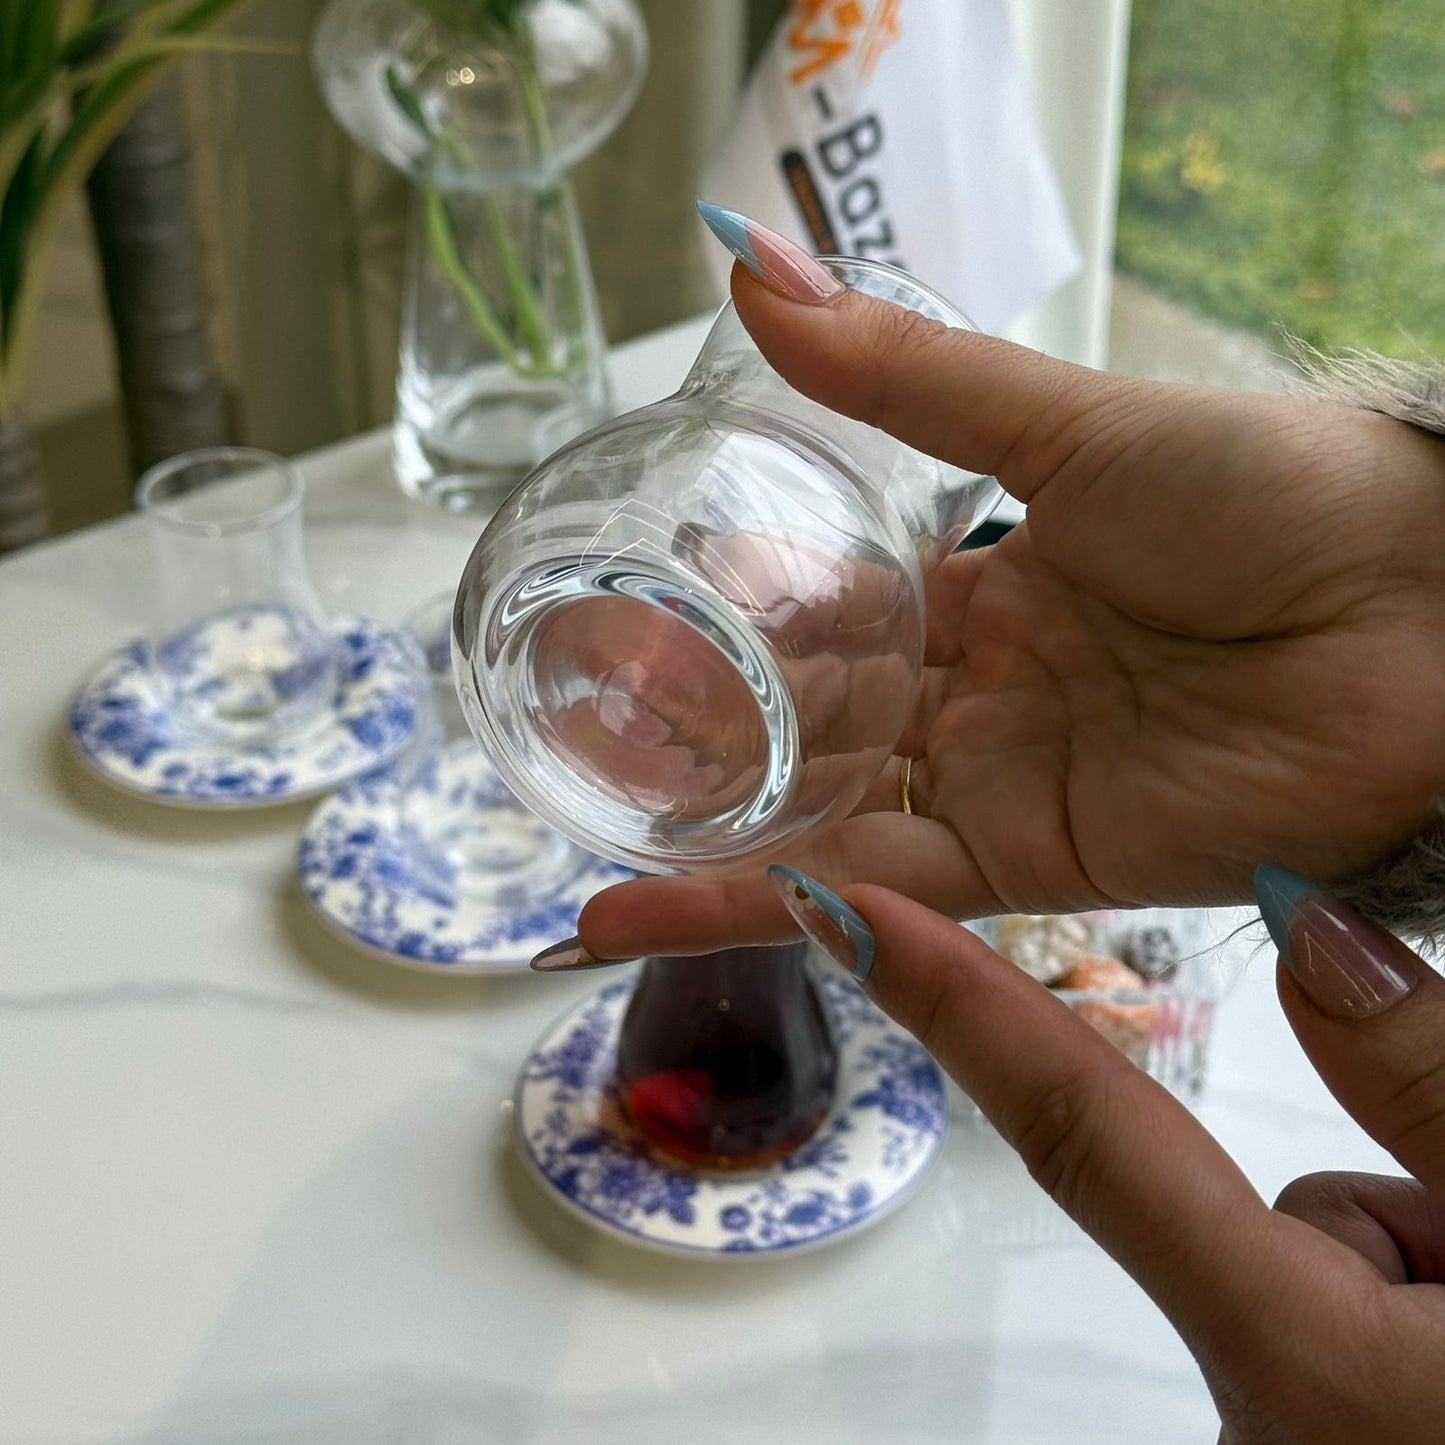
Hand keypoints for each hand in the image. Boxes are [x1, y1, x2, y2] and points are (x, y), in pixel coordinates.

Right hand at [576, 271, 1444, 961]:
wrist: (1425, 609)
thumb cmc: (1264, 493)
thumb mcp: (1058, 423)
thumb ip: (899, 373)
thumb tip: (745, 268)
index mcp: (977, 589)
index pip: (815, 621)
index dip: (718, 629)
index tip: (616, 626)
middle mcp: (975, 695)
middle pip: (804, 731)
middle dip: (692, 741)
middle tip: (569, 741)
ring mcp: (997, 784)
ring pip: (821, 824)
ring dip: (706, 842)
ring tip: (584, 857)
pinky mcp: (1030, 866)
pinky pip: (883, 893)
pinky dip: (774, 905)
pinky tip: (658, 910)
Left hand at [769, 864, 1444, 1443]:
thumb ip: (1444, 1078)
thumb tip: (1300, 926)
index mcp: (1310, 1366)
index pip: (1086, 1134)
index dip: (959, 1007)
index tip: (839, 912)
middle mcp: (1264, 1418)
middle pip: (1274, 1212)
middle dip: (1415, 1198)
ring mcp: (1290, 1439)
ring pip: (1321, 1254)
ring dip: (1432, 1255)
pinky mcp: (1318, 1438)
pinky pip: (1338, 1309)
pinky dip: (1414, 1307)